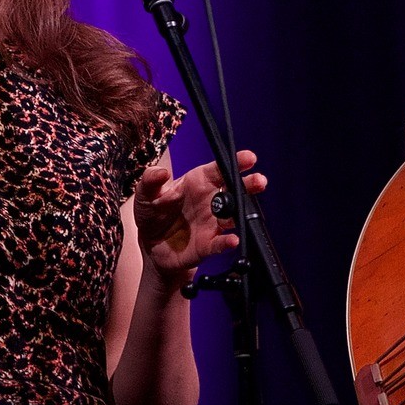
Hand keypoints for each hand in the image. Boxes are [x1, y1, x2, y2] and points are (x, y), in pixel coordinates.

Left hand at [133, 150, 267, 287]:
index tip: (249, 158)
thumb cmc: (153, 213)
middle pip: (235, 190)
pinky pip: (221, 243)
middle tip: (259, 181)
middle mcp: (211, 201)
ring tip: (246, 209)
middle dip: (249, 185)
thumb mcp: (145, 194)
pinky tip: (232, 240)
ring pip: (234, 215)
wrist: (151, 245)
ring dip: (243, 212)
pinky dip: (227, 242)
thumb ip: (151, 180)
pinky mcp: (209, 244)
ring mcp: (213, 223)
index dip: (235, 162)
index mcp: (198, 182)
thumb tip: (161, 172)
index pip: (220, 169)